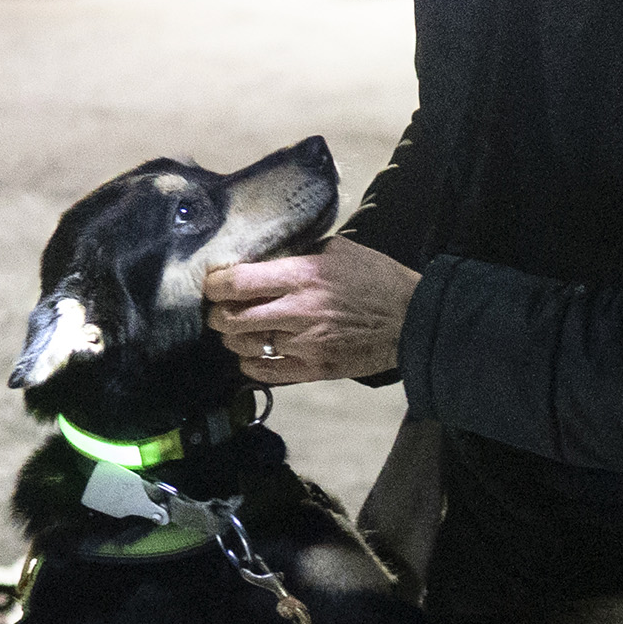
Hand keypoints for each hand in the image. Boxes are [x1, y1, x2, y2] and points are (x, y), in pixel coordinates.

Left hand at [203, 236, 418, 384]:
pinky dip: (250, 364)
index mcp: (301, 276)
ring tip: (237, 330)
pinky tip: (254, 354)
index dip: (214, 284)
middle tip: (220, 309)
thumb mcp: (338, 250)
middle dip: (217, 314)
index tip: (212, 282)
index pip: (236, 282)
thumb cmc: (376, 278)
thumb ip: (299, 254)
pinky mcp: (313, 370)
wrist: (411, 320)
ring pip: (243, 346)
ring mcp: (304, 345)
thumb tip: (266, 257)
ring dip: (232, 338)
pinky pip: (266, 373)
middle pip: (230, 319)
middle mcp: (296, 312)